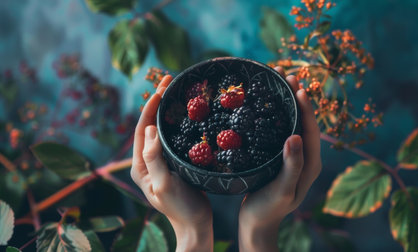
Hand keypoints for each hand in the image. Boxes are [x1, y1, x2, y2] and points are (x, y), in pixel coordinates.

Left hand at [130, 75, 212, 251]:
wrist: (195, 224)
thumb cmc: (180, 207)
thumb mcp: (164, 183)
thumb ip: (154, 158)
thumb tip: (149, 129)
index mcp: (140, 165)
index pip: (142, 129)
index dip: (150, 107)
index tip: (161, 88)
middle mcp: (148, 161)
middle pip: (150, 126)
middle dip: (158, 103)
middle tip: (169, 81)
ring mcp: (161, 162)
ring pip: (161, 130)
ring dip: (167, 111)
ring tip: (177, 92)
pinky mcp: (174, 164)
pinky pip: (173, 138)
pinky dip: (177, 123)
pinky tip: (187, 116)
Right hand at [238, 67, 321, 251]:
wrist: (257, 224)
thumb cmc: (269, 209)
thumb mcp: (282, 189)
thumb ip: (292, 165)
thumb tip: (296, 136)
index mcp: (311, 163)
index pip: (312, 129)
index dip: (306, 107)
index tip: (298, 87)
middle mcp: (304, 156)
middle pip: (303, 120)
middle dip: (296, 96)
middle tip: (285, 73)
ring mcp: (291, 155)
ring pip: (291, 121)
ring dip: (285, 100)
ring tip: (276, 80)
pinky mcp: (278, 155)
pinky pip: (279, 128)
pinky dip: (274, 112)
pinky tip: (262, 103)